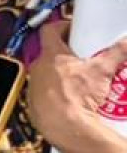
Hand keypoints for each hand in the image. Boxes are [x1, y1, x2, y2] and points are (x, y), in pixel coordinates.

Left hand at [27, 19, 126, 152]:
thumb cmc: (78, 95)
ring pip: (47, 74)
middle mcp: (37, 67)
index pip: (50, 31)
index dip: (61, 26)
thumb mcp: (103, 70)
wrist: (65, 126)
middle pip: (50, 53)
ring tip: (81, 79)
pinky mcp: (34, 103)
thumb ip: (118, 53)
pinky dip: (57, 93)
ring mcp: (33, 86)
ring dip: (61, 74)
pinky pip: (45, 93)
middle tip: (83, 57)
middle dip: (66, 54)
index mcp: (51, 54)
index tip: (73, 29)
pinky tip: (72, 98)